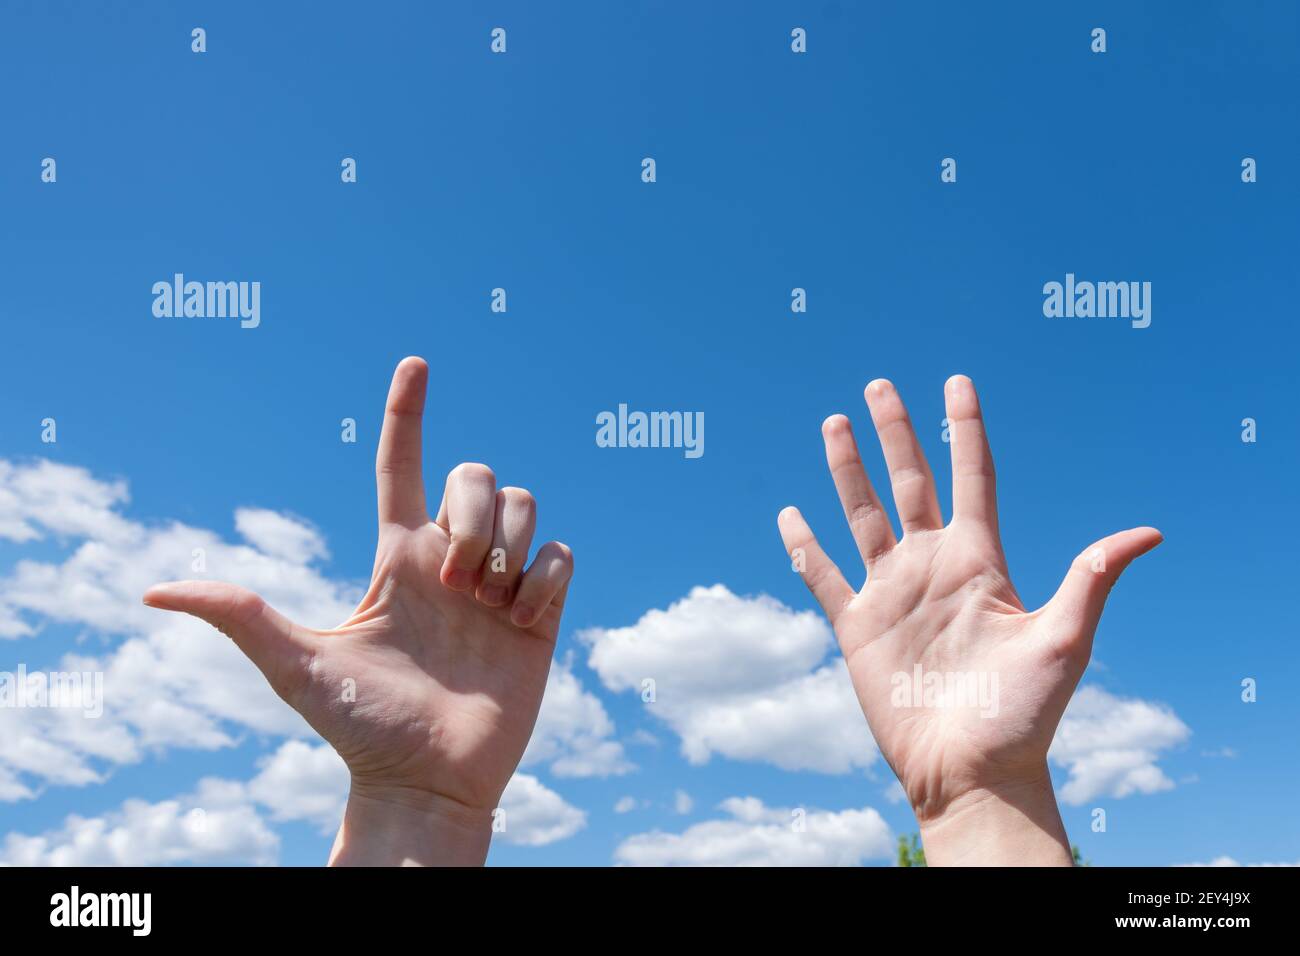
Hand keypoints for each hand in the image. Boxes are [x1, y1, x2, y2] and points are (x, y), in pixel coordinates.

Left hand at [143, 357, 573, 864]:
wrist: (427, 781)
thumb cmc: (361, 728)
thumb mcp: (297, 665)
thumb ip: (240, 615)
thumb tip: (154, 588)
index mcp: (398, 557)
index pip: (403, 465)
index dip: (407, 413)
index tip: (414, 363)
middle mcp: (450, 559)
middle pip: (477, 475)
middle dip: (472, 515)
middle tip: (454, 585)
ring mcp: (499, 584)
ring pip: (524, 505)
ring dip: (506, 550)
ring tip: (487, 608)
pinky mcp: (541, 611)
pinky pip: (560, 554)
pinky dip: (543, 580)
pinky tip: (521, 623)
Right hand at [778, 376, 1160, 865]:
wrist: (973, 771)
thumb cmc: (1025, 713)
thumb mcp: (1064, 640)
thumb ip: (1091, 578)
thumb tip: (1150, 532)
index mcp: (980, 561)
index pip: (971, 478)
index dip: (964, 429)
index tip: (959, 382)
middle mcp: (932, 567)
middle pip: (909, 483)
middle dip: (895, 433)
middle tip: (879, 386)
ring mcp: (892, 594)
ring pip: (862, 515)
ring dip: (847, 471)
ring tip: (834, 425)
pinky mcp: (857, 627)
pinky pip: (822, 578)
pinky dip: (804, 546)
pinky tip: (790, 514)